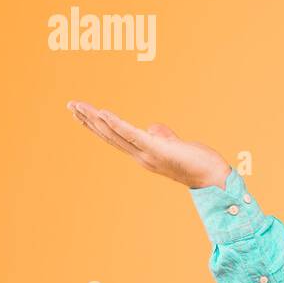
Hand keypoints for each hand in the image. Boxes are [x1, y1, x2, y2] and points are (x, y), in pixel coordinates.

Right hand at [67, 100, 230, 188]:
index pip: (114, 137)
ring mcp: (148, 154)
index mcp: (143, 153)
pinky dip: (117, 124)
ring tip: (79, 106)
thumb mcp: (175, 145)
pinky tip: (104, 113)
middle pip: (109, 135)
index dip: (96, 125)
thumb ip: (162, 135)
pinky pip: (133, 136)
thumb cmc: (197, 162)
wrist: (213, 178)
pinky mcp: (158, 150)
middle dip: (88, 120)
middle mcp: (141, 156)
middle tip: (70, 104)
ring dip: (96, 119)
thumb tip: (151, 126)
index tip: (80, 112)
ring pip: (116, 134)